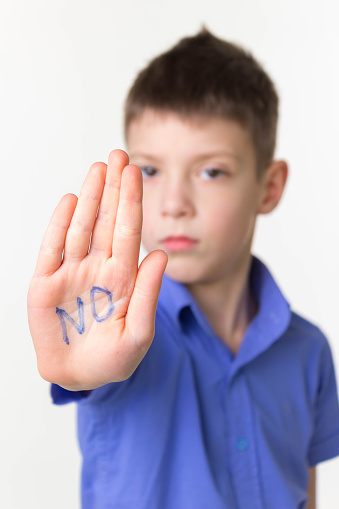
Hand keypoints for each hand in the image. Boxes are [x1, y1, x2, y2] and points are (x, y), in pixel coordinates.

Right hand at [27, 150, 167, 390]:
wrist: (80, 377)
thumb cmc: (113, 358)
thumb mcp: (138, 332)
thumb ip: (148, 294)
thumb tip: (160, 254)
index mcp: (123, 276)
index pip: (128, 231)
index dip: (132, 201)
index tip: (135, 172)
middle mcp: (98, 267)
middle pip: (106, 220)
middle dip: (113, 189)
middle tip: (118, 155)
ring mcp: (71, 272)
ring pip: (81, 227)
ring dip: (89, 198)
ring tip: (98, 169)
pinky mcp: (45, 284)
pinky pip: (52, 248)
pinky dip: (60, 224)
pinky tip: (72, 201)